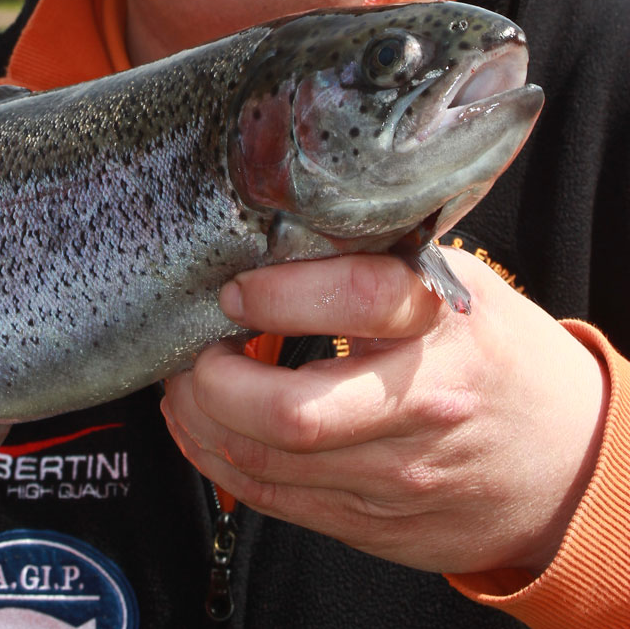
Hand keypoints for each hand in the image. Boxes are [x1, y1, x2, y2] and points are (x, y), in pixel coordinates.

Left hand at [161, 250, 607, 576]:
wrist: (562, 463)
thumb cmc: (498, 355)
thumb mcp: (457, 282)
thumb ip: (378, 257)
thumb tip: (278, 226)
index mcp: (444, 327)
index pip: (354, 299)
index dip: (277, 290)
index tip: (237, 286)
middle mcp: (420, 407)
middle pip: (292, 412)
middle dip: (215, 379)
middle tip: (196, 343)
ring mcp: (394, 476)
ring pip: (266, 462)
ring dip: (202, 419)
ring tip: (186, 378)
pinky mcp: (371, 522)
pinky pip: (272, 499)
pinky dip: (218, 460)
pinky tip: (200, 424)